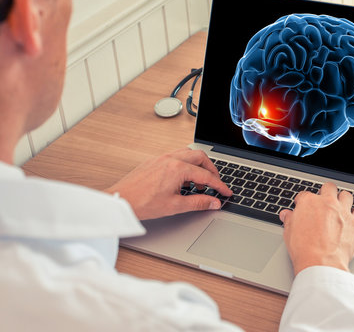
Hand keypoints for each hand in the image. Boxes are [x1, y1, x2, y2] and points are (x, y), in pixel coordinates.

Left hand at [105, 148, 231, 219]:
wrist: (120, 201)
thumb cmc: (142, 203)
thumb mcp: (175, 206)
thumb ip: (198, 203)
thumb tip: (213, 203)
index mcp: (178, 169)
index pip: (206, 176)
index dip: (219, 185)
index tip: (226, 192)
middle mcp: (171, 159)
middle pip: (200, 157)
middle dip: (211, 170)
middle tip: (215, 184)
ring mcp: (162, 158)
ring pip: (188, 154)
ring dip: (197, 166)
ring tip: (197, 183)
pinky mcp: (155, 160)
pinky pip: (176, 156)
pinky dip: (185, 165)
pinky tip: (182, 180)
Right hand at [279, 183, 353, 275]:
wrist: (321, 263)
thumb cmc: (304, 250)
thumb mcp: (289, 233)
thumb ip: (289, 220)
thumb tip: (287, 215)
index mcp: (309, 203)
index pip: (305, 195)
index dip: (303, 201)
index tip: (304, 206)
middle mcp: (327, 203)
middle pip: (329, 188)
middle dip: (326, 192)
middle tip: (324, 201)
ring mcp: (342, 211)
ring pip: (346, 195)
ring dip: (342, 200)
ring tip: (339, 207)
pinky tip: (351, 219)